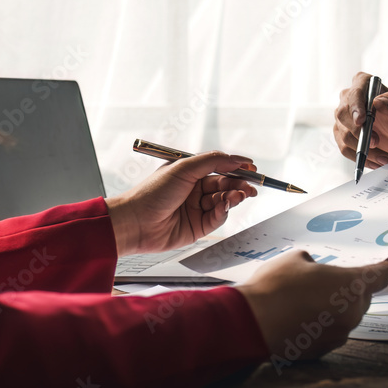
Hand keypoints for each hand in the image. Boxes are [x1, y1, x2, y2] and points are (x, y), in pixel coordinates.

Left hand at [106, 151, 257, 256]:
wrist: (135, 222)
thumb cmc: (151, 193)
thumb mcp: (183, 168)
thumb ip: (212, 161)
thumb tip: (235, 159)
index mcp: (189, 174)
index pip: (219, 168)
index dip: (236, 167)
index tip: (251, 167)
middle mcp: (194, 191)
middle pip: (225, 185)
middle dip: (239, 184)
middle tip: (251, 186)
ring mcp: (197, 209)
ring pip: (224, 201)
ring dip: (233, 197)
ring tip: (238, 196)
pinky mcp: (198, 227)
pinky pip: (218, 218)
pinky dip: (224, 211)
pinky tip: (224, 207)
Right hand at [235, 251, 387, 359]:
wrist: (251, 324)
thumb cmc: (275, 288)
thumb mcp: (296, 259)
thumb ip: (315, 262)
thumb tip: (313, 269)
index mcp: (351, 286)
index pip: (380, 275)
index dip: (387, 267)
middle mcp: (351, 312)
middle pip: (362, 297)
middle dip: (349, 288)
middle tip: (329, 279)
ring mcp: (339, 334)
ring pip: (346, 315)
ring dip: (334, 307)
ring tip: (308, 297)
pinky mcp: (324, 349)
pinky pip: (330, 331)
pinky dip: (322, 323)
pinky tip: (301, 315)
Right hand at [333, 72, 387, 167]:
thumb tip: (378, 102)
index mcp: (363, 83)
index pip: (355, 93)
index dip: (355, 107)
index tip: (361, 121)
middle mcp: (349, 98)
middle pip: (343, 115)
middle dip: (360, 132)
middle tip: (376, 142)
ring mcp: (343, 117)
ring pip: (345, 135)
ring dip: (363, 150)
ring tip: (384, 157)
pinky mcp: (342, 134)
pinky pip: (345, 148)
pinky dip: (360, 158)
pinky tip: (375, 161)